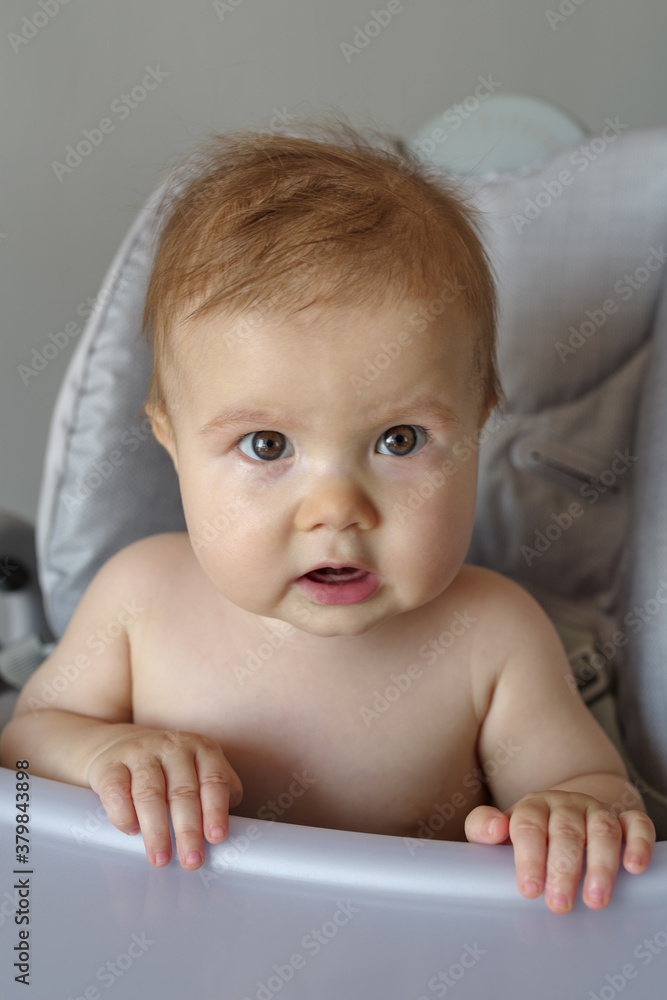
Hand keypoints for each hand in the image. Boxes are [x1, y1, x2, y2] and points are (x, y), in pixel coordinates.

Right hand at [87, 728, 243, 869]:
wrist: (121, 747)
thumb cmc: (170, 770)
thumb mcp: (200, 771)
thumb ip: (219, 792)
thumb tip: (226, 828)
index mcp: (201, 749)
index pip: (214, 779)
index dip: (216, 810)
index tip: (216, 838)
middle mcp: (172, 747)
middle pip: (183, 791)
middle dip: (188, 830)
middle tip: (191, 861)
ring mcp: (140, 753)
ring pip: (149, 793)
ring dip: (156, 830)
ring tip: (161, 859)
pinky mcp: (110, 765)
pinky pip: (116, 791)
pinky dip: (124, 814)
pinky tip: (131, 831)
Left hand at [464, 790, 654, 912]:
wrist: (566, 814)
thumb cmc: (530, 833)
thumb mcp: (501, 831)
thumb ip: (483, 827)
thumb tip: (492, 828)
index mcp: (534, 806)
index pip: (528, 826)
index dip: (528, 858)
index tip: (529, 890)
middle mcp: (567, 804)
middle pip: (566, 831)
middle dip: (562, 869)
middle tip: (559, 904)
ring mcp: (597, 810)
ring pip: (602, 830)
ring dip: (601, 865)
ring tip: (595, 900)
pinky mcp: (625, 819)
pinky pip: (637, 824)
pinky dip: (638, 843)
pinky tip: (634, 867)